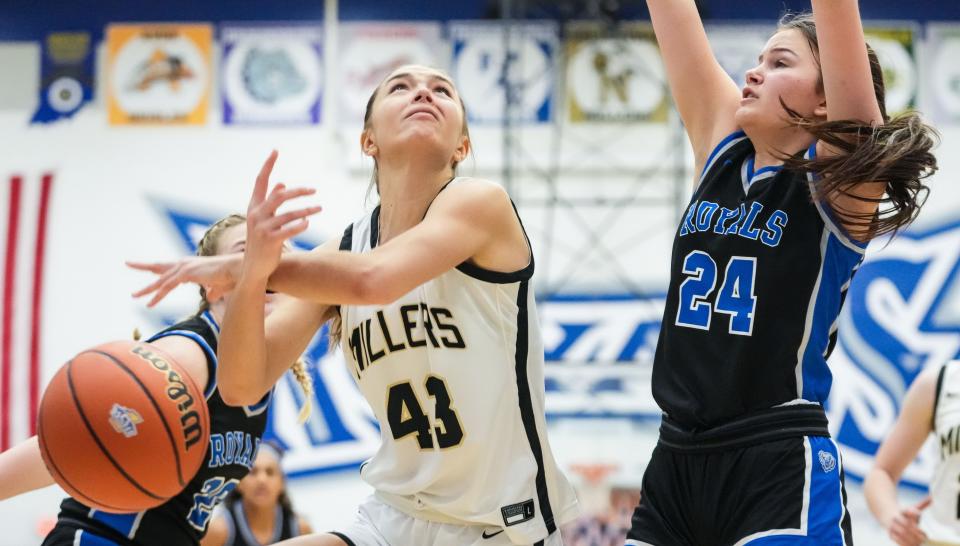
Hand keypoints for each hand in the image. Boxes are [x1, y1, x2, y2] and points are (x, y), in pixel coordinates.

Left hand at [128, 254, 238, 306]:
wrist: (237, 271)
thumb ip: (211, 292)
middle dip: (143, 265)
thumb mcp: (217, 287)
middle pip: (159, 266)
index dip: (157, 268)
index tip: (147, 268)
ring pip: (160, 280)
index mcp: (191, 266)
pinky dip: (157, 296)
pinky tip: (150, 304)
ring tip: (134, 296)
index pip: (169, 267)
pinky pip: (167, 287)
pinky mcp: (185, 274)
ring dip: (146, 289)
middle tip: (128, 263)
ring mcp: (184, 268)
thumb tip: (209, 296)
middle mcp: (184, 264)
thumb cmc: (231, 277)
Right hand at [242, 151, 321, 282]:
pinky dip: (300, 225)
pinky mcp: (270, 240)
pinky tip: (307, 223)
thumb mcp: (264, 220)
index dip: (268, 165)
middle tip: (314, 190)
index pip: (260, 181)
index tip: (275, 150)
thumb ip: (270, 202)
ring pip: (288, 213)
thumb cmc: (262, 241)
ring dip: (306, 210)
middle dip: (298, 191)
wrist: (254, 267)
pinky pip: (289, 229)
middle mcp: (256, 214)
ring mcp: (262, 228)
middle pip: (280, 195)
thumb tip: (281, 183)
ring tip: (319, 208)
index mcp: (254, 207)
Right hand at [887, 497, 929, 545]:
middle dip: (916, 532)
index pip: (908, 511)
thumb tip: (931, 498)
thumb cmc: (904, 513)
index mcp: (902, 511)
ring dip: (912, 539)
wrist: (886, 514)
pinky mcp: (890, 534)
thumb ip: (922, 504)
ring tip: (920, 543)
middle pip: (906, 525)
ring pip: (902, 534)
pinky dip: (906, 544)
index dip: (914, 513)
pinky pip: (898, 540)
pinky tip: (913, 545)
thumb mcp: (912, 507)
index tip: (920, 517)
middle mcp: (896, 518)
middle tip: (924, 538)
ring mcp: (892, 526)